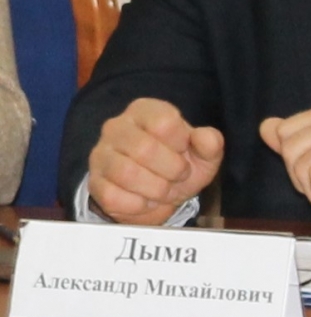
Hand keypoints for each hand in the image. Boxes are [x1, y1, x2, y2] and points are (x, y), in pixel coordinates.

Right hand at [88, 98, 223, 224]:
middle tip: (179, 178)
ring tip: (165, 191)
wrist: (156, 191)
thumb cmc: (179, 163)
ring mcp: (101, 154)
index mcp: (145, 110)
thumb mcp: (203, 153)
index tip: (184, 153)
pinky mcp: (94, 182)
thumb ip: (210, 143)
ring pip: (127, 173)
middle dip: (171, 171)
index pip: (164, 122)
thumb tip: (205, 138)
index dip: (181, 143)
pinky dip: (138, 206)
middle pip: (145, 149)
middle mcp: (117, 126)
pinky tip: (147, 201)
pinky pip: (113, 197)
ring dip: (156, 190)